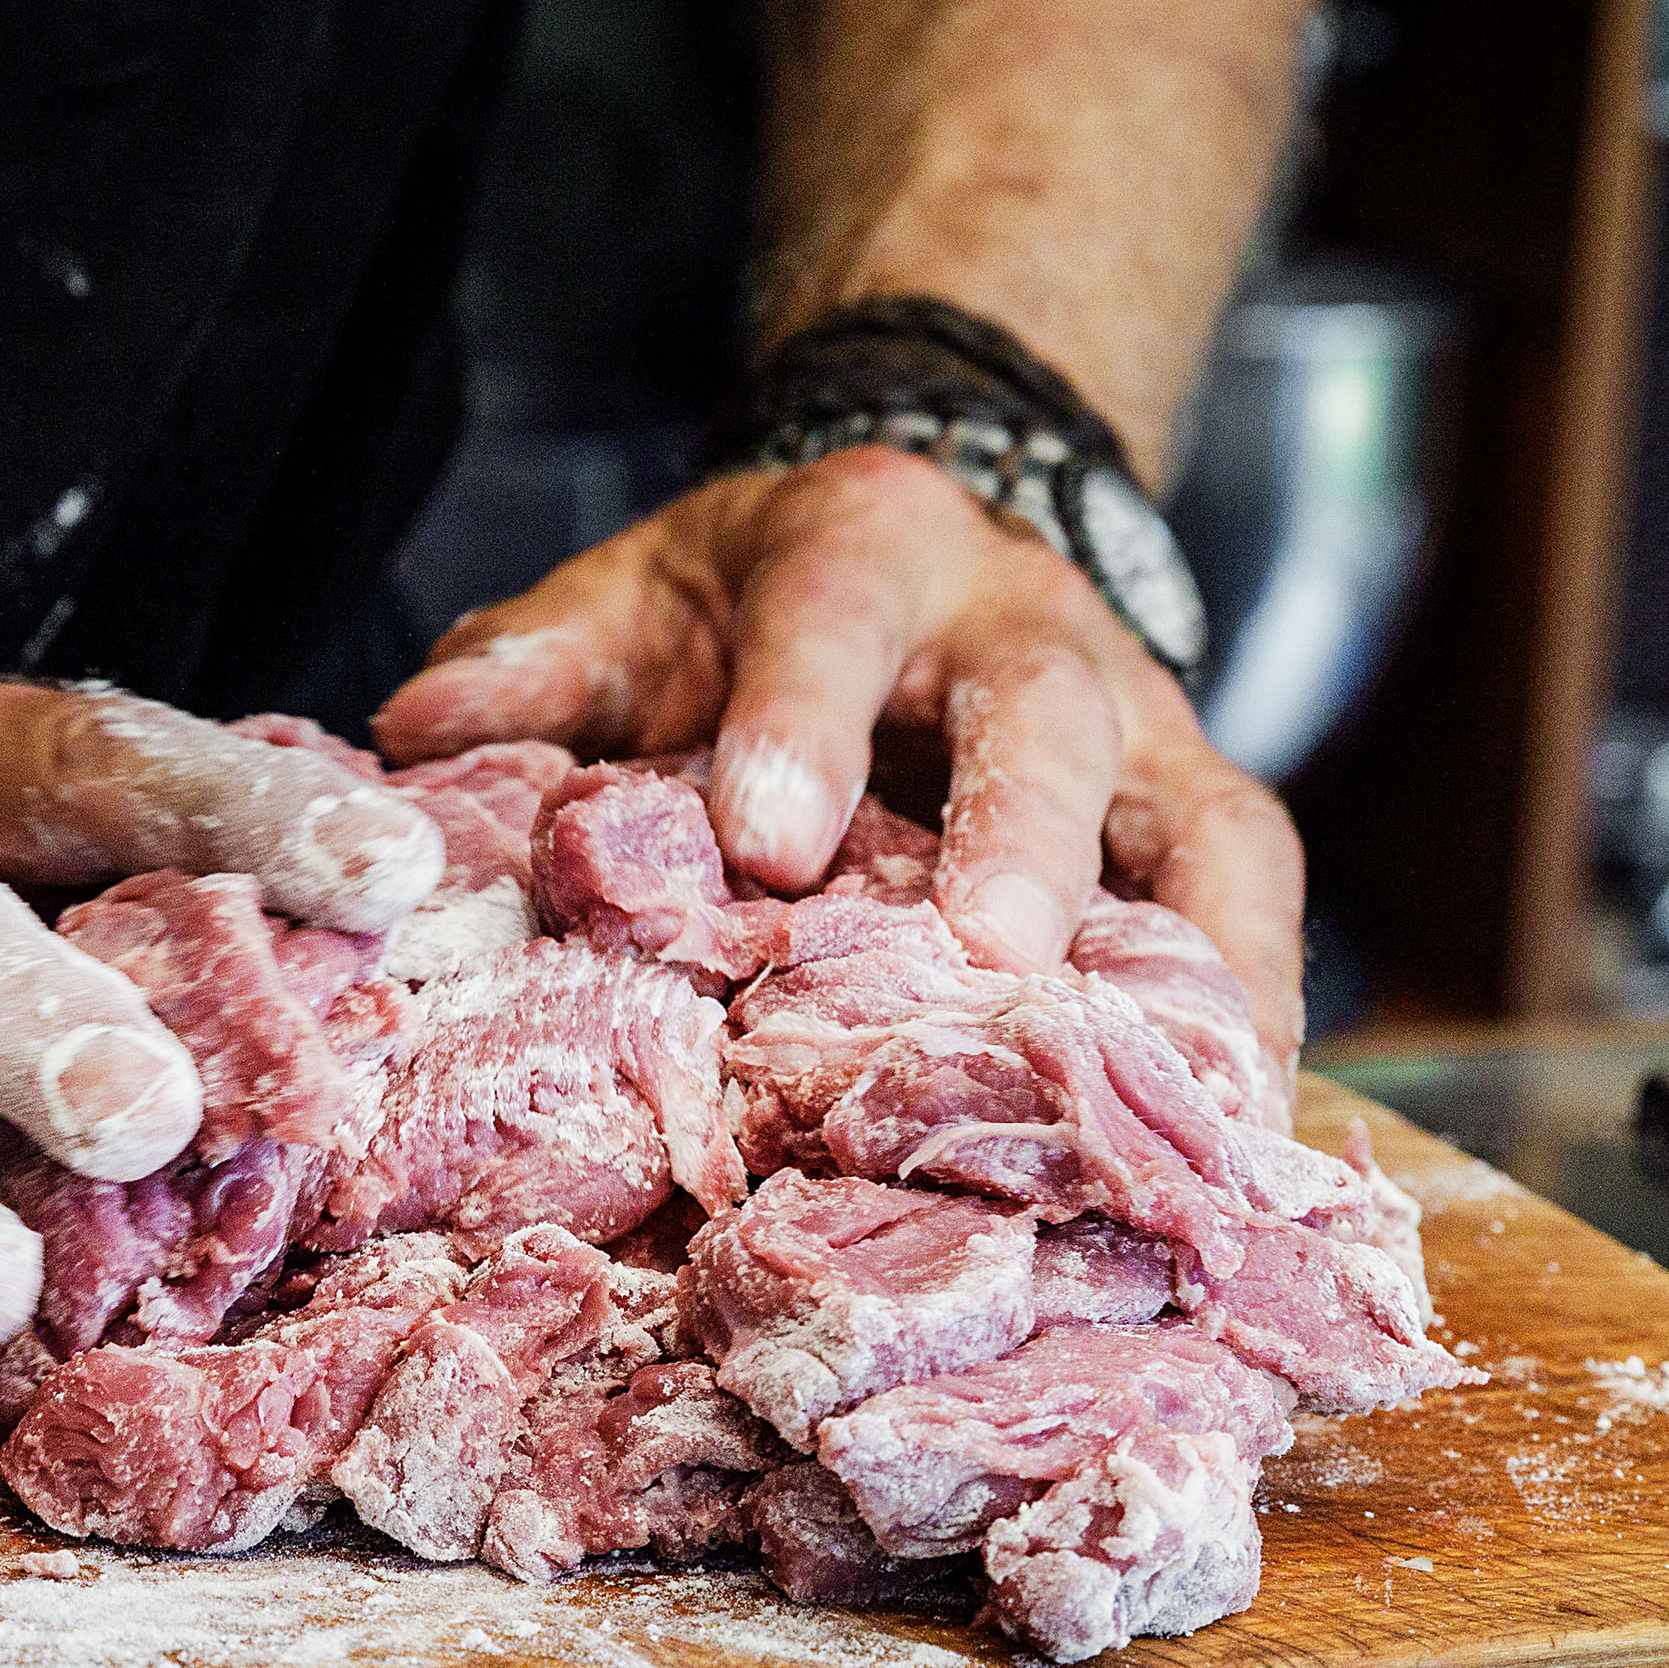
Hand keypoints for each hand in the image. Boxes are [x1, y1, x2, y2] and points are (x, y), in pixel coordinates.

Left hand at [373, 444, 1303, 1064]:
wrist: (907, 541)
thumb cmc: (747, 607)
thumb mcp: (632, 598)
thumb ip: (536, 662)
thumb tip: (419, 732)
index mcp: (864, 550)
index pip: (834, 613)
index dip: (804, 719)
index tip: (760, 831)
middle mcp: (1023, 622)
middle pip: (1041, 714)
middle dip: (1020, 833)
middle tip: (993, 956)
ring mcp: (1133, 719)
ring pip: (1189, 817)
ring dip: (1181, 952)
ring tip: (1168, 1093)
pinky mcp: (1197, 805)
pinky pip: (1248, 898)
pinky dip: (1249, 1006)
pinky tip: (1234, 1126)